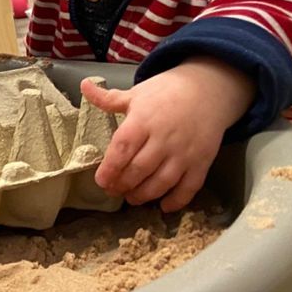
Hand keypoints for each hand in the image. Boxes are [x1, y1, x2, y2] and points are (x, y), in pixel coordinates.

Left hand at [81, 57, 254, 212]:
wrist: (207, 89)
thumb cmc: (166, 92)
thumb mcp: (136, 93)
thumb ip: (108, 98)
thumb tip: (83, 85)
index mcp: (143, 120)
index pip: (123, 148)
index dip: (110, 168)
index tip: (101, 180)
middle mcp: (164, 138)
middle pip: (140, 169)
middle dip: (123, 184)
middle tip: (113, 190)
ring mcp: (184, 152)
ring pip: (162, 182)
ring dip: (144, 194)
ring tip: (132, 197)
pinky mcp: (202, 162)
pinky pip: (189, 187)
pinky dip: (176, 200)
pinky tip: (163, 206)